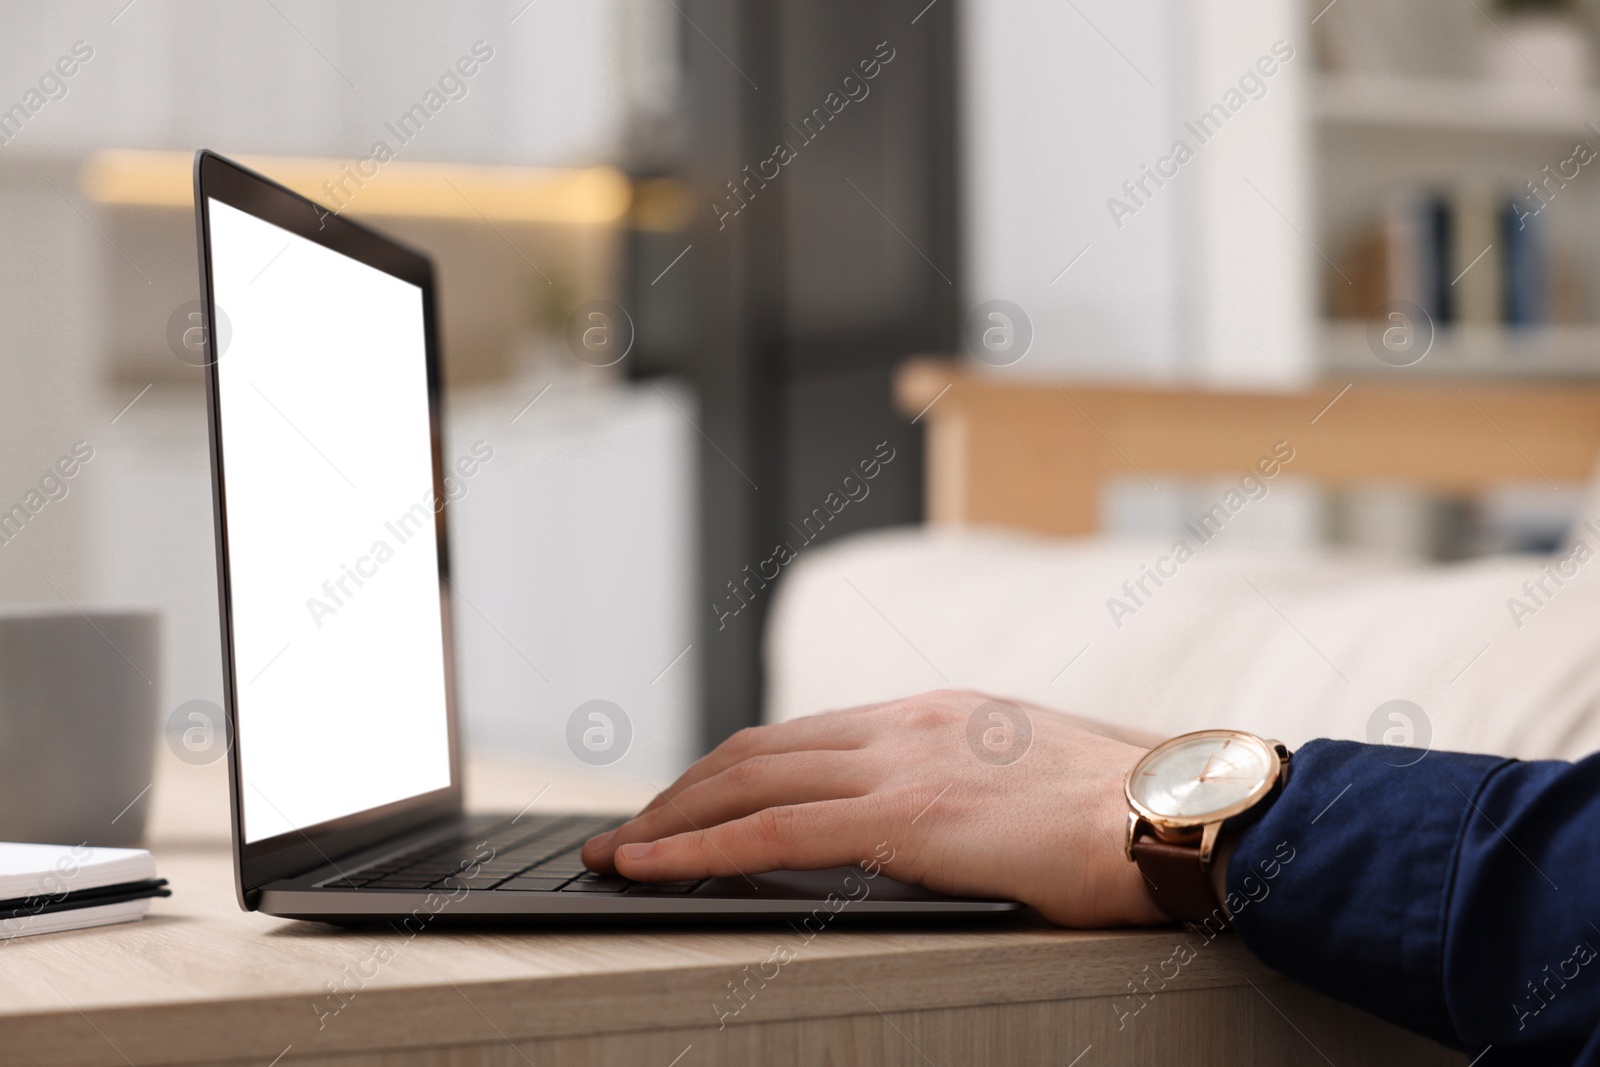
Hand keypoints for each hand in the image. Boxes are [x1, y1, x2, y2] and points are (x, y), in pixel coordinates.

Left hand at [580, 690, 1168, 926]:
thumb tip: (951, 821)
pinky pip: (772, 830)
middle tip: (632, 829)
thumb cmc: (1130, 813)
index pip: (804, 737)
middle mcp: (906, 724)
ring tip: (623, 851)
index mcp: (936, 715)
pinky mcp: (906, 816)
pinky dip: (700, 848)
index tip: (692, 799)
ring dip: (673, 817)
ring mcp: (903, 763)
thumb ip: (976, 787)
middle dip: (684, 790)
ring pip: (748, 781)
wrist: (1184, 814)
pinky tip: (653, 867)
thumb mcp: (1036, 780)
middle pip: (759, 749)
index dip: (734, 770)